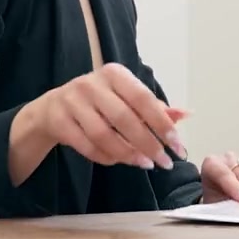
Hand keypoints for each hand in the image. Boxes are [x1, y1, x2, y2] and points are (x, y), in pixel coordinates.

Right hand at [28, 63, 187, 169]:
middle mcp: (92, 84)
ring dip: (128, 154)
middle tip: (164, 162)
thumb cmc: (98, 102)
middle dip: (148, 144)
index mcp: (114, 74)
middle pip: (124, 119)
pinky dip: (107, 158)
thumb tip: (186, 114)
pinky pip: (87, 146)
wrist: (52, 108)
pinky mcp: (59, 122)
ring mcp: (72, 102)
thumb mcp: (125, 97)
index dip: (162, 124)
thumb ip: (155, 108)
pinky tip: (119, 161)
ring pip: (104, 135)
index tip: (177, 146)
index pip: (143, 98)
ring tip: (145, 164)